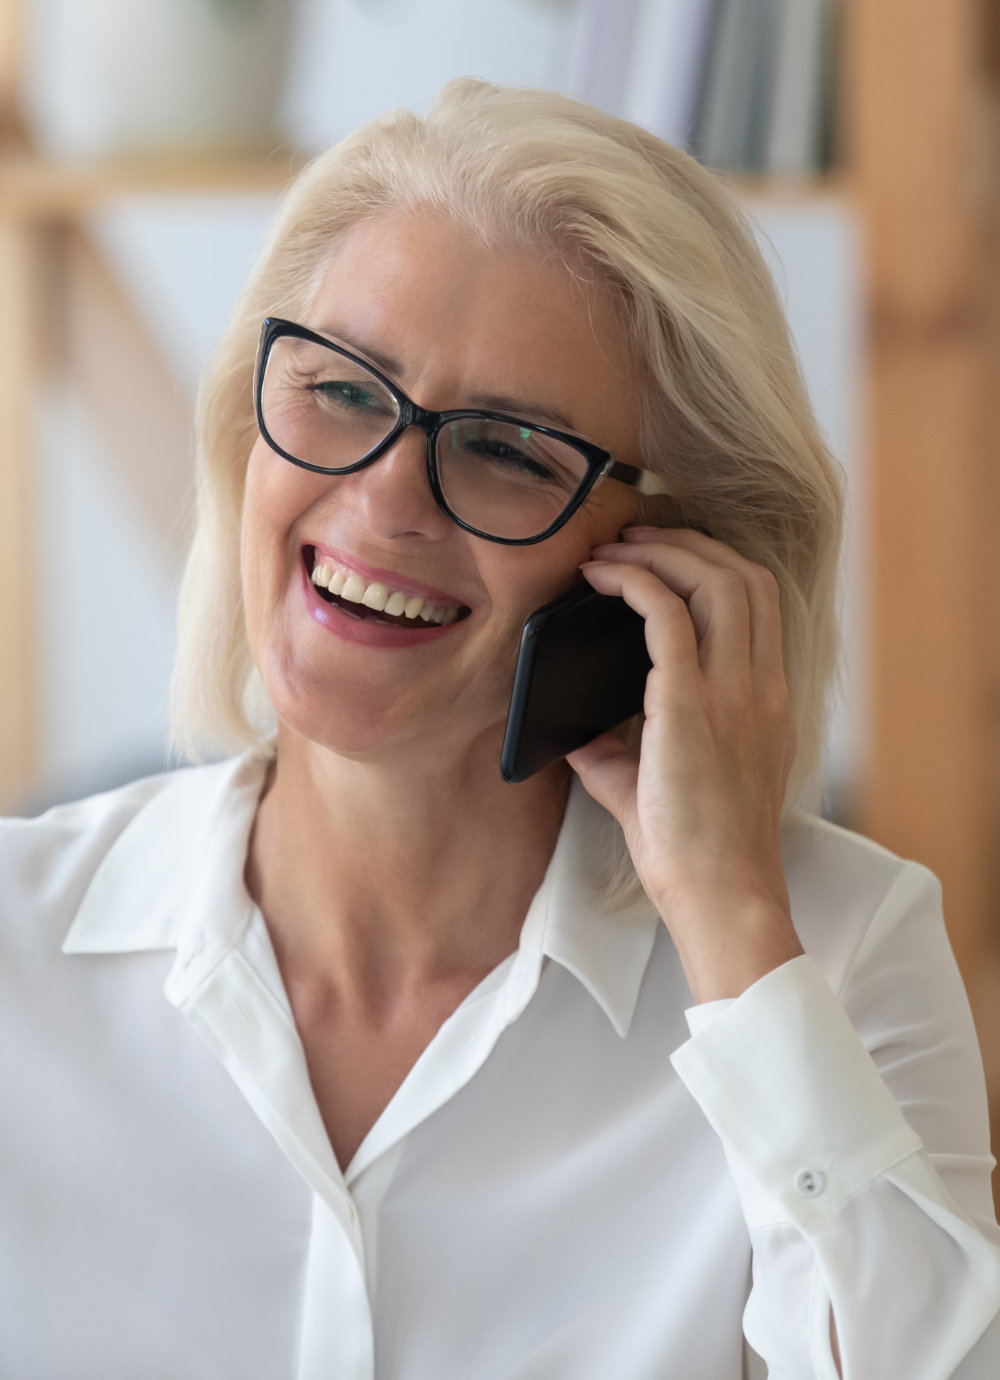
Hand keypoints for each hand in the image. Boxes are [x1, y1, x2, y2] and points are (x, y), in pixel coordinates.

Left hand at [567, 527, 803, 1003]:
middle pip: (743, 576)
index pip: (759, 604)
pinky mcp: (691, 703)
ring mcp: (733, 692)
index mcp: (764, 702)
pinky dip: (635, 582)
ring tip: (615, 549)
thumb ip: (623, 757)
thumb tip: (578, 739)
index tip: (668, 557)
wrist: (720, 896)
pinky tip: (601, 578)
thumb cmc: (697, 854)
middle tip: (635, 537)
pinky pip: (668, 614)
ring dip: (662, 551)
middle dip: (688, 542)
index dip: (715, 564)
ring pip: (716, 580)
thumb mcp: (664, 791)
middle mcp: (759, 687)